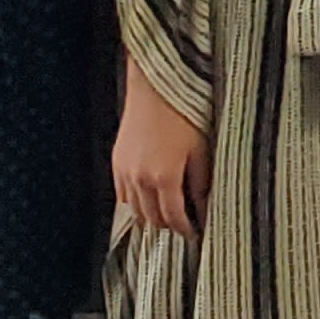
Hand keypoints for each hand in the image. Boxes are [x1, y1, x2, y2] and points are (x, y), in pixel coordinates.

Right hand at [113, 71, 211, 237]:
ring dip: (151, 216)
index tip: (196, 233)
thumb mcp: (201, 147)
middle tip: (184, 224)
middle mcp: (140, 179)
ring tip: (168, 213)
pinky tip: (148, 198)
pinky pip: (123, 195)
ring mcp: (125, 171)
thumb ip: (200, 181)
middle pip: (152, 218)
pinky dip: (135, 203)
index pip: (174, 217)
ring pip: (135, 210)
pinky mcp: (116, 162)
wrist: (155, 85)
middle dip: (169, 225)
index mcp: (165, 176)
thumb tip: (203, 207)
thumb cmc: (184, 112)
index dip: (186, 229)